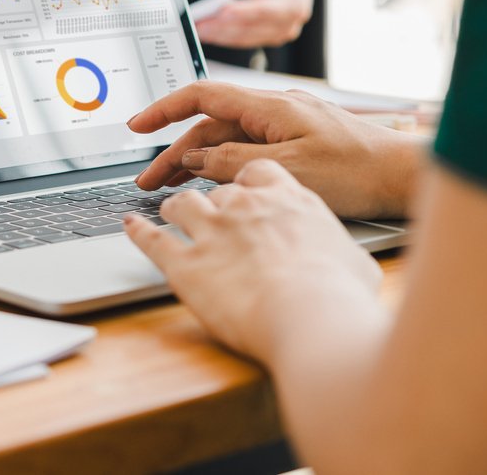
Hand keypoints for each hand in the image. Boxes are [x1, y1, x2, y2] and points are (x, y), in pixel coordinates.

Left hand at [124, 160, 381, 359]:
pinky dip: (137, 230)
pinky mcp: (184, 263)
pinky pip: (152, 238)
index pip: (259, 172)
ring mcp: (211, 230)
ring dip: (175, 206)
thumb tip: (352, 266)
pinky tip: (130, 225)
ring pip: (183, 203)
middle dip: (215, 201)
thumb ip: (342, 253)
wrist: (308, 314)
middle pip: (220, 190)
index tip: (247, 189)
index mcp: (287, 199)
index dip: (249, 181)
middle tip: (212, 212)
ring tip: (169, 209)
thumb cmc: (338, 294)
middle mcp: (244, 206)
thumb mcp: (356, 263)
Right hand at [129, 81, 421, 218]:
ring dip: (197, 161)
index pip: (202, 97)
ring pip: (229, 139)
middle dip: (174, 152)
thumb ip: (233, 162)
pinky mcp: (298, 142)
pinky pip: (250, 148)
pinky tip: (215, 184)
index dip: (164, 110)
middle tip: (149, 182)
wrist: (405, 175)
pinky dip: (225, 164)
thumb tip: (194, 157)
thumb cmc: (357, 171)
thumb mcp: (287, 170)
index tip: (137, 127)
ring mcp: (287, 125)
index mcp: (269, 106)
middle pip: (211, 125)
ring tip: (171, 188)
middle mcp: (275, 109)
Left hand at [194, 0, 318, 47]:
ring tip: (197, 29)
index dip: (242, 12)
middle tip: (198, 23)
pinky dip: (224, 36)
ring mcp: (279, 34)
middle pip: (250, 29)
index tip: (220, 11)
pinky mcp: (267, 37)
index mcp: (296, 5)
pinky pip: (243, 39)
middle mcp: (289, 25)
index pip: (264, 10)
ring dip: (219, 35)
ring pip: (244, 38)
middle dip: (222, 27)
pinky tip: (206, 31)